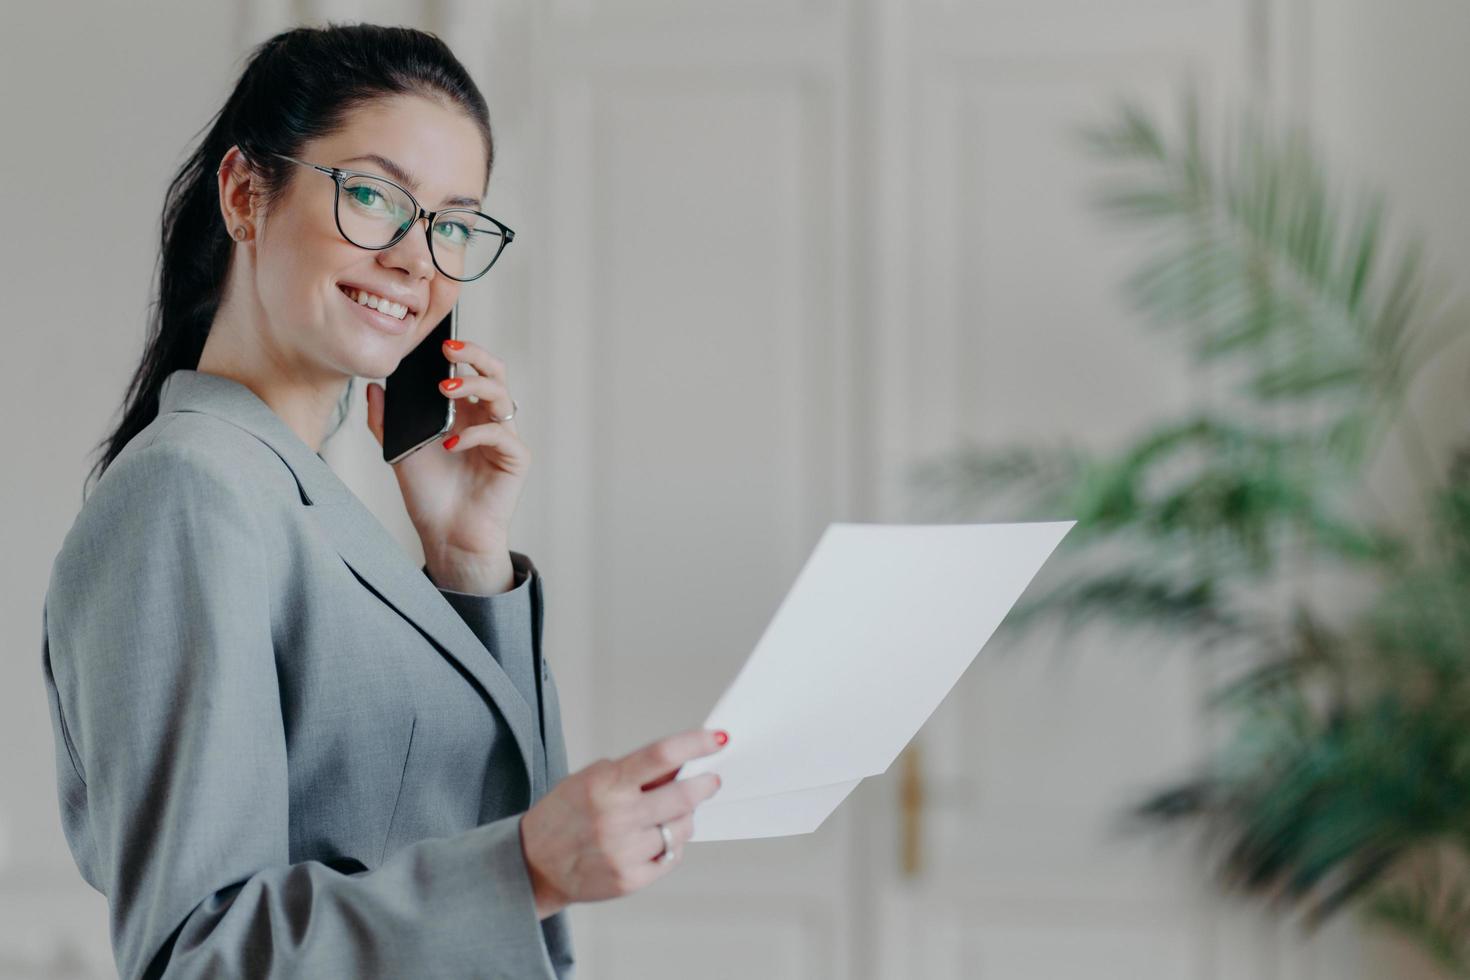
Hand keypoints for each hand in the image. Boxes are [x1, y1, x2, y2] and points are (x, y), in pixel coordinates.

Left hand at [365, 339, 529, 588]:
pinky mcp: (514, 458)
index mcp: (465, 411)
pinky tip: (451, 442)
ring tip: (444, 389)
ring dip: (474, 385)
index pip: (470, 369)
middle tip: (449, 349)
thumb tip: (372, 387)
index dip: (460, 352)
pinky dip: (475, 433)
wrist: (445, 533)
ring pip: (501, 395)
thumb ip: (385, 421)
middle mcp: (487, 418)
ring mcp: (503, 437)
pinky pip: (500, 434)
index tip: (435, 342)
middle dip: (475, 354)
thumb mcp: (399, 451)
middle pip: (494, 372)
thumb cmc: (429, 493)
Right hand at [519, 728, 729, 918]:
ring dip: (685, 817)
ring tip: (669, 814)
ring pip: (681, 828)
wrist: (532, 865)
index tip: (718, 738)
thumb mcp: (590, 779)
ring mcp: (624, 851)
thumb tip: (681, 761)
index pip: (660, 755)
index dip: (696, 743)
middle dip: (705, 785)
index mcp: (604, 784)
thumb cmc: (565, 815)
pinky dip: (671, 845)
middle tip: (711, 780)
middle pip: (682, 795)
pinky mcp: (630, 880)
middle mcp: (616, 817)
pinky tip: (655, 839)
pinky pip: (671, 856)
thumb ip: (633, 771)